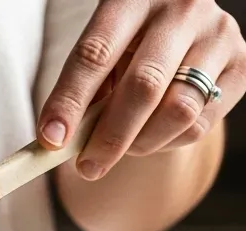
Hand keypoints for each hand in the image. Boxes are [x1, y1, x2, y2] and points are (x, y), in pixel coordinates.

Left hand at [38, 0, 245, 178]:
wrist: (181, 40)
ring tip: (124, 147)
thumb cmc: (126, 52)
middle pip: (143, 86)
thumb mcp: (100, 60)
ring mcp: (218, 34)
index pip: (95, 53)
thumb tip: (57, 142)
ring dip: (141, 144)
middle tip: (87, 167)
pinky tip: (154, 134)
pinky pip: (199, 124)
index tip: (51, 140)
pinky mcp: (241, 65)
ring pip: (177, 110)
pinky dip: (168, 142)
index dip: (70, 101)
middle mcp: (182, 8)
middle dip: (109, 137)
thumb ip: (82, 95)